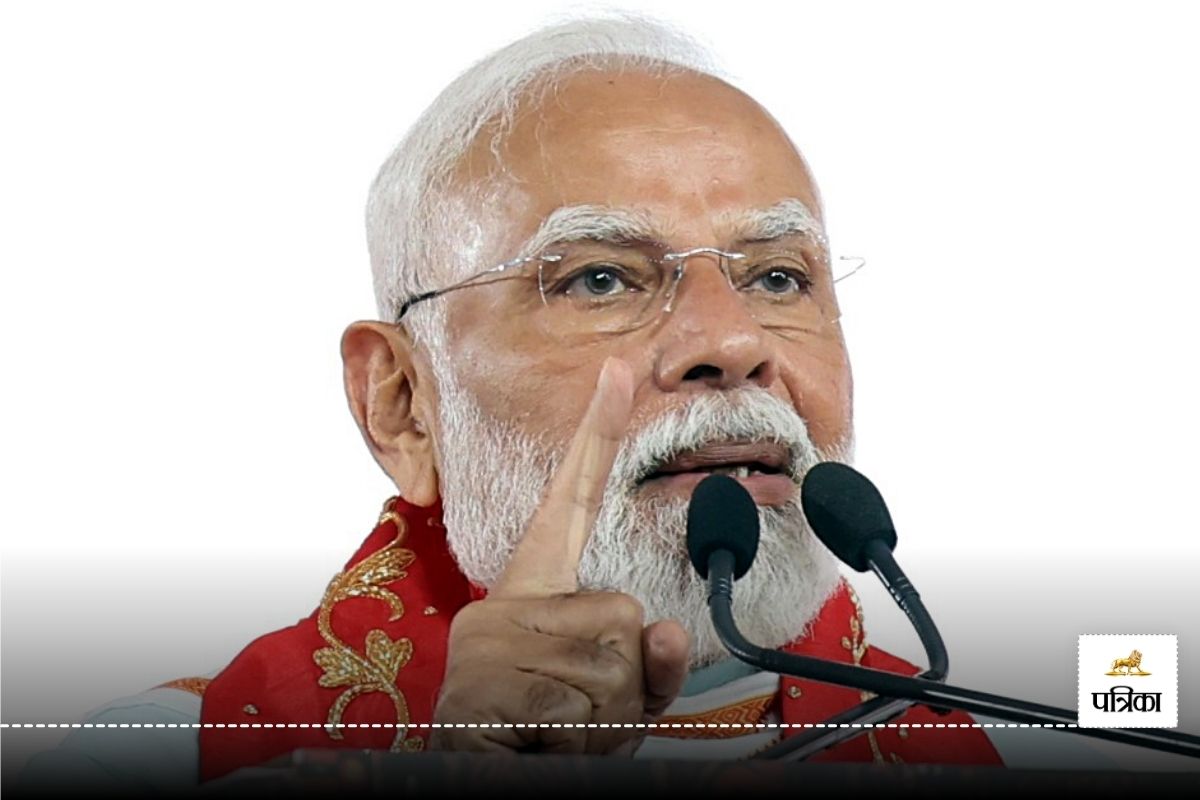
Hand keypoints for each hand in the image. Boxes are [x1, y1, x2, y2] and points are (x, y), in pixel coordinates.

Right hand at [431, 357, 689, 752]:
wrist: (466, 776)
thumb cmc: (540, 737)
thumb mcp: (609, 701)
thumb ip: (645, 665)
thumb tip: (665, 628)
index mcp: (534, 593)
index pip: (572, 499)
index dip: (596, 433)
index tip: (619, 369)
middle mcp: (507, 603)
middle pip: (622, 613)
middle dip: (622, 682)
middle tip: (571, 712)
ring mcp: (490, 641)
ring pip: (613, 667)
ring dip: (603, 719)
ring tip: (552, 730)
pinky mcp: (482, 683)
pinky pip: (582, 709)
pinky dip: (578, 740)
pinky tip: (534, 741)